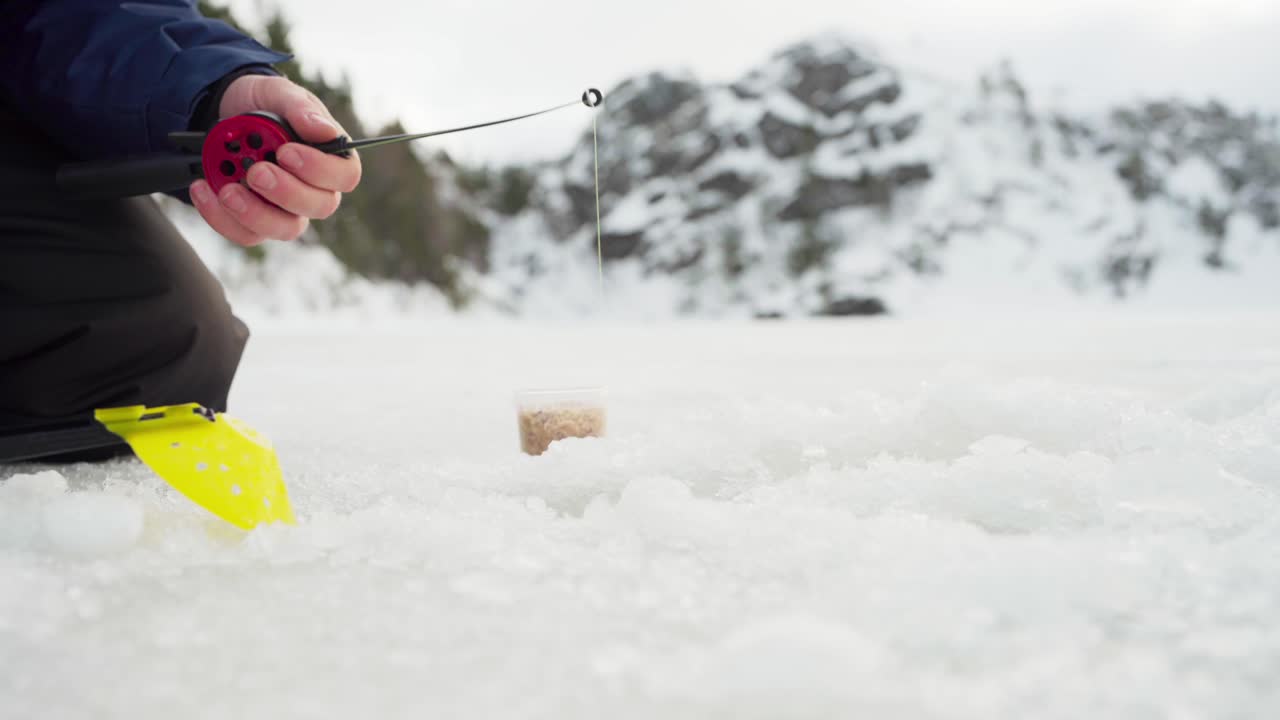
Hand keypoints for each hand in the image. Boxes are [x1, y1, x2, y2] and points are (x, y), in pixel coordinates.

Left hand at [189, 74, 362, 246]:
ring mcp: (286, 210)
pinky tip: (203, 189)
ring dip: (255, 213)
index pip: (344, 175)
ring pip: (284, 229)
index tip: (286, 152)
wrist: (227, 113)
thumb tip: (324, 130)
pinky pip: (245, 234)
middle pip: (319, 206)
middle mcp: (314, 190)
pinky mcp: (255, 223)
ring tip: (227, 190)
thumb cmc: (264, 104)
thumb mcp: (278, 93)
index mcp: (331, 159)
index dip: (320, 170)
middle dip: (286, 192)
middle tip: (256, 171)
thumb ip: (300, 108)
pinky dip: (220, 216)